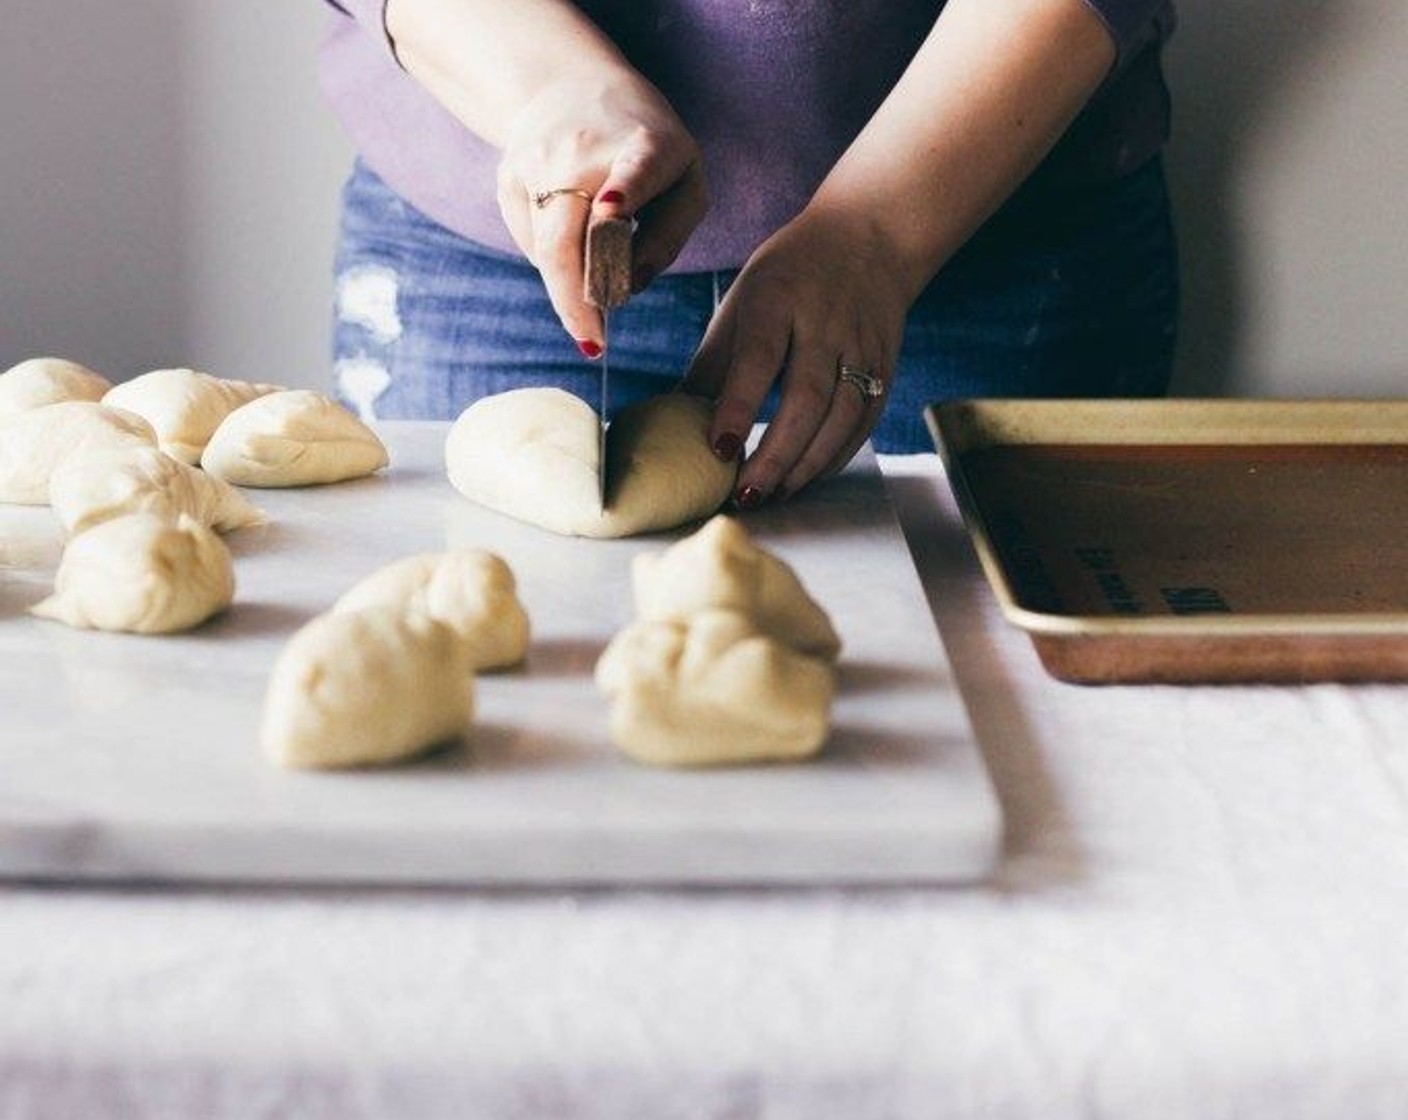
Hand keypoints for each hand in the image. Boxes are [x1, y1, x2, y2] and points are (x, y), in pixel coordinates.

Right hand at [496, 75, 707, 353]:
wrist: (570, 83)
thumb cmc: (647, 145)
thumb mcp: (685, 179)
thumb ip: (669, 237)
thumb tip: (627, 287)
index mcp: (645, 145)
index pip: (633, 170)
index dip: (623, 191)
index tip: (610, 208)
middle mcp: (582, 151)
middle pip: (565, 238)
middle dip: (576, 297)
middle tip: (593, 344)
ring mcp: (537, 162)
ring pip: (544, 250)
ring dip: (567, 290)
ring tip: (591, 316)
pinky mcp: (508, 177)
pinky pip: (531, 241)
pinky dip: (553, 260)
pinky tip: (571, 244)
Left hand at [681, 208, 913, 504]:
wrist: (869, 236)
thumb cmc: (789, 275)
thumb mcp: (742, 300)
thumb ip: (714, 362)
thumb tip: (674, 420)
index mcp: (778, 297)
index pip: (759, 359)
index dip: (739, 407)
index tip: (719, 451)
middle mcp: (824, 321)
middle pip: (806, 397)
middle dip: (776, 453)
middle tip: (746, 494)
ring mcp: (861, 344)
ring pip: (841, 416)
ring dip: (807, 463)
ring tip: (774, 494)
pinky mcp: (886, 363)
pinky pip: (864, 420)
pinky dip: (836, 455)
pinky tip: (808, 477)